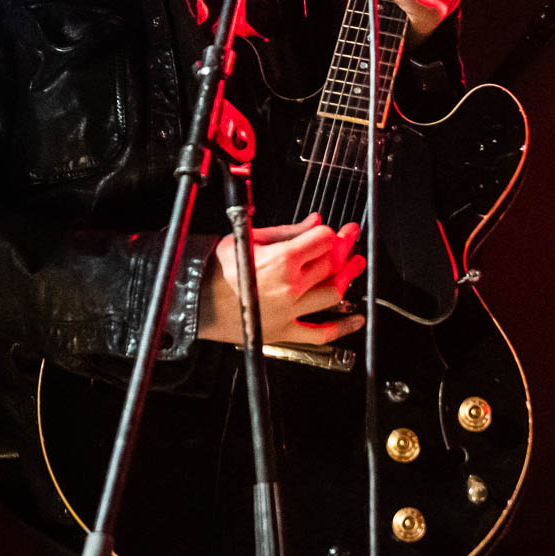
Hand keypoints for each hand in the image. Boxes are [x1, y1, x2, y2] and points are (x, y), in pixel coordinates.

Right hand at [199, 213, 365, 345]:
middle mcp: (290, 285)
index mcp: (281, 258)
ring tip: (355, 266)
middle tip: (350, 240)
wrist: (198, 300)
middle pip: (332, 264)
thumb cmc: (219, 268)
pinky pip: (321, 334)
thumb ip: (287, 231)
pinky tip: (356, 319)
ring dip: (348, 278)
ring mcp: (290, 310)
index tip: (336, 230)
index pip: (323, 240)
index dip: (333, 232)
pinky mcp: (286, 331)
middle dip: (345, 248)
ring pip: (333, 294)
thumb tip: (314, 221)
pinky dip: (343, 329)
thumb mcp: (249, 238)